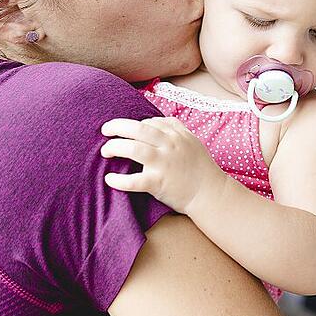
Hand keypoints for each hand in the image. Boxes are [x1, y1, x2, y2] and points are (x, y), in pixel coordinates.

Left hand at [100, 117, 226, 214]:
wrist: (211, 194)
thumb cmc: (200, 168)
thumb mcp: (192, 142)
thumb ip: (175, 130)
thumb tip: (153, 122)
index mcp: (177, 135)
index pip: (150, 122)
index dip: (135, 125)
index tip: (128, 131)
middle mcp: (170, 146)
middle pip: (138, 129)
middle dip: (117, 127)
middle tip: (105, 130)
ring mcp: (164, 164)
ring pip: (134, 149)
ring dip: (115, 147)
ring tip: (106, 151)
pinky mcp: (159, 183)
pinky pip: (134, 181)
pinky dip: (119, 180)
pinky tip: (110, 178)